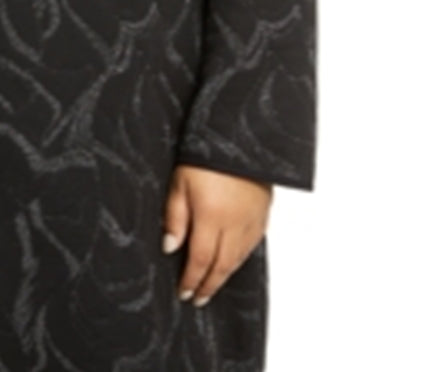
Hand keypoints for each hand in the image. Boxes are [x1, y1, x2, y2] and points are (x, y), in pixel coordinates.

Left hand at [161, 163, 272, 306]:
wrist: (239, 135)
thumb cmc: (203, 155)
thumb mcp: (179, 183)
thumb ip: (175, 217)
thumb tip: (170, 248)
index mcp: (212, 216)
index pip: (201, 259)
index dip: (192, 279)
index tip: (184, 293)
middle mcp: (235, 222)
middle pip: (223, 265)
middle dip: (209, 285)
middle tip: (198, 298)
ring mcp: (252, 218)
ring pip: (239, 257)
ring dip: (225, 275)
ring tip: (212, 286)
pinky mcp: (263, 211)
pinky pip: (253, 243)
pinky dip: (241, 258)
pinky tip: (233, 262)